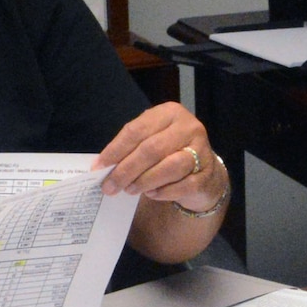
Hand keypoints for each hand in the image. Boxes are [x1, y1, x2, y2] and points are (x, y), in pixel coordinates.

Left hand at [94, 103, 223, 210]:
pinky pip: (184, 185)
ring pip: (170, 166)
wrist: (203, 170)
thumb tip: (102, 167)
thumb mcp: (150, 141)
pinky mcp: (208, 173)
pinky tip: (152, 194)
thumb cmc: (169, 153)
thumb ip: (130, 149)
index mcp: (169, 113)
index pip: (137, 130)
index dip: (116, 150)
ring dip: (145, 181)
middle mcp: (188, 127)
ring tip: (130, 190)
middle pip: (152, 149)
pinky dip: (164, 192)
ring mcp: (202, 149)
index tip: (99, 167)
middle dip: (127, 170)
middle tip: (110, 186)